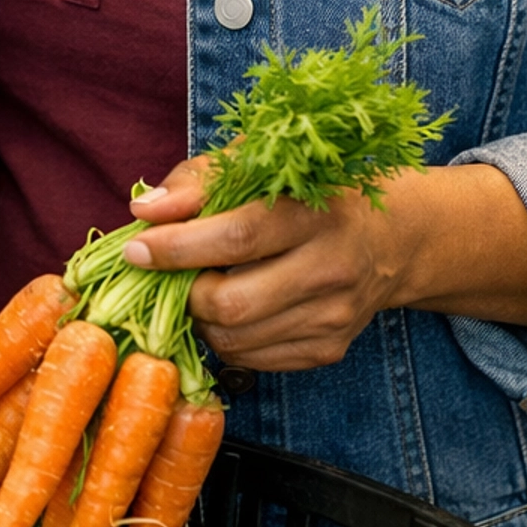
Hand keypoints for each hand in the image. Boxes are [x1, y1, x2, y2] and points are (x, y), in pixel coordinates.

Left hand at [120, 154, 416, 371]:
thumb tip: (145, 212)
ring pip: (234, 340)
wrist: (389, 241)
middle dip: (184, 292)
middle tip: (173, 273)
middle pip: (231, 303)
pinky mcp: (330, 350)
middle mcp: (331, 268)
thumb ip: (197, 182)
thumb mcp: (257, 165)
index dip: (178, 247)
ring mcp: (333, 317)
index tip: (137, 248)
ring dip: (199, 318)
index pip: (237, 237)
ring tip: (201, 286)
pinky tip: (231, 308)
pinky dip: (225, 338)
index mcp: (314, 212)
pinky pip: (252, 360)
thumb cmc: (306, 193)